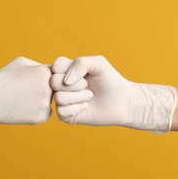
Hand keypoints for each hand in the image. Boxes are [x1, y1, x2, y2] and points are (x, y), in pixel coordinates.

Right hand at [0, 57, 52, 125]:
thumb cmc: (3, 78)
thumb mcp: (22, 63)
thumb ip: (40, 66)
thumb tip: (55, 72)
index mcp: (45, 72)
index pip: (55, 75)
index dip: (43, 77)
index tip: (30, 80)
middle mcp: (49, 87)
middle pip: (55, 89)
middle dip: (44, 90)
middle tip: (26, 91)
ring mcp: (45, 103)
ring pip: (50, 102)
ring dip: (40, 101)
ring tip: (21, 99)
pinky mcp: (41, 117)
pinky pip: (44, 113)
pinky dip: (35, 112)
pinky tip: (21, 108)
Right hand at [51, 56, 176, 132]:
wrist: (123, 102)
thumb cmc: (111, 80)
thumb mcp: (99, 63)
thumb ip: (81, 63)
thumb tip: (66, 81)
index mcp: (66, 70)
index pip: (55, 66)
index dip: (68, 69)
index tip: (84, 73)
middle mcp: (61, 84)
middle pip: (54, 82)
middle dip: (76, 85)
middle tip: (88, 86)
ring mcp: (62, 100)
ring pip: (58, 98)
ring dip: (79, 97)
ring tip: (90, 96)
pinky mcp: (66, 115)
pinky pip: (61, 112)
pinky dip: (77, 109)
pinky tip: (86, 107)